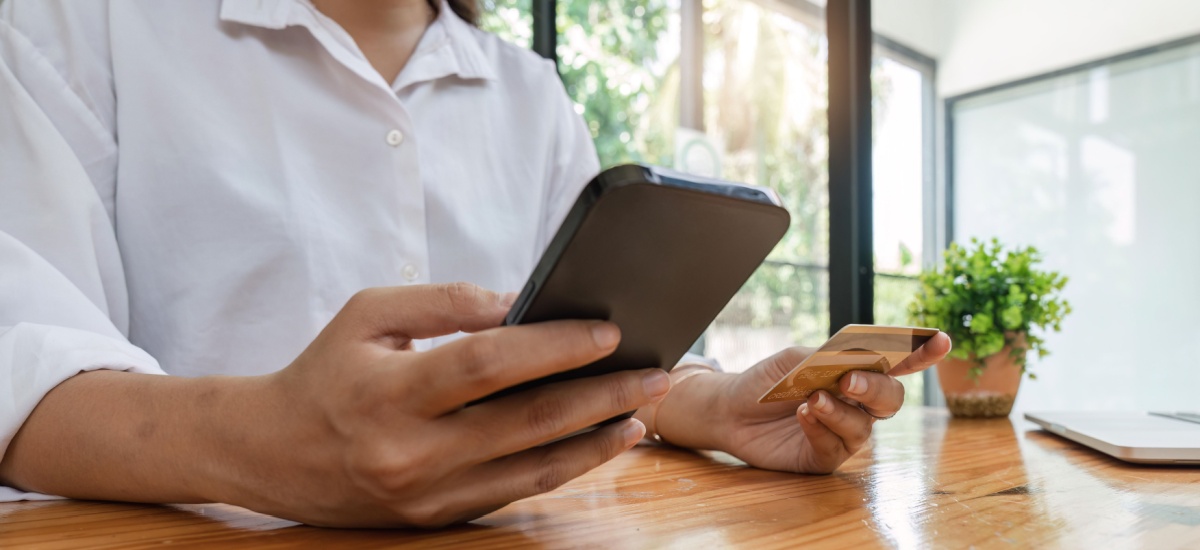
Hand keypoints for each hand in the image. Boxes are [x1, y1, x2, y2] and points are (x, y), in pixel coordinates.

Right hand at [232, 283, 670, 527]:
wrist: (272, 453)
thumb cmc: (325, 371)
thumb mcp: (368, 315)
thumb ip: (443, 302)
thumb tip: (520, 302)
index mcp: (389, 393)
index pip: (487, 365)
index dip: (552, 346)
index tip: (607, 331)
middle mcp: (411, 452)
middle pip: (525, 422)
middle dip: (599, 395)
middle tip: (653, 372)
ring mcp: (427, 495)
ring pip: (532, 468)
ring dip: (596, 439)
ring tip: (643, 410)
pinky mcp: (437, 519)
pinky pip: (516, 491)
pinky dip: (565, 466)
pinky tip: (600, 441)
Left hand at [653, 333, 949, 473]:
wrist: (729, 410)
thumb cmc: (766, 381)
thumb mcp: (793, 360)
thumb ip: (825, 360)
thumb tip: (853, 364)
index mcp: (855, 372)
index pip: (896, 363)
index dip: (921, 353)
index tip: (941, 341)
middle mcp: (857, 404)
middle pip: (891, 399)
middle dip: (876, 389)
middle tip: (849, 382)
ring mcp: (843, 432)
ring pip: (864, 427)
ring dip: (839, 411)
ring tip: (812, 399)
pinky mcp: (824, 457)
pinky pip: (835, 448)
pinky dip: (821, 429)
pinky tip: (804, 415)